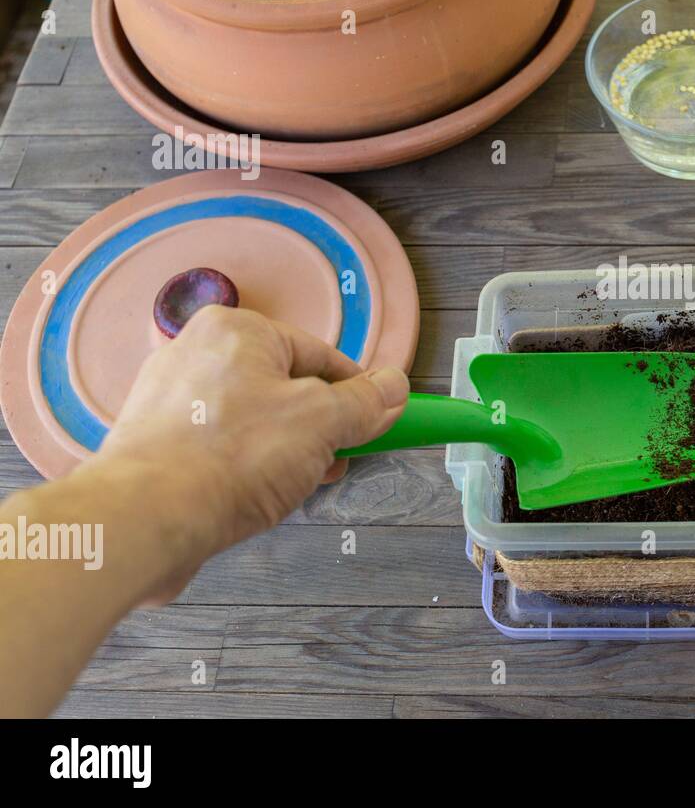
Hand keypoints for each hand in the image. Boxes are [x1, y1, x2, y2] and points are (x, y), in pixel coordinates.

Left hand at [93, 305, 408, 594]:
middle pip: (286, 386)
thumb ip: (365, 402)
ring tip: (295, 486)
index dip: (357, 393)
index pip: (320, 354)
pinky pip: (219, 445)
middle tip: (336, 462)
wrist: (146, 519)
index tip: (378, 424)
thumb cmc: (234, 458)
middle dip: (319, 428)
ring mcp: (170, 398)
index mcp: (238, 330)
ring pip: (254, 419)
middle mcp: (197, 352)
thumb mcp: (324, 422)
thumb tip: (394, 385)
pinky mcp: (154, 441)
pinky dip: (246, 467)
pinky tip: (256, 497)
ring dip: (286, 452)